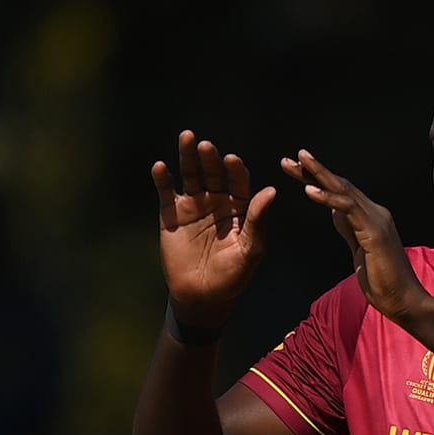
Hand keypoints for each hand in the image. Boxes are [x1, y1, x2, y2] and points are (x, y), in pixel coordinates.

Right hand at [152, 131, 275, 326]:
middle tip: (206, 145)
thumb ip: (257, 220)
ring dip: (187, 156)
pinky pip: (166, 192)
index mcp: (239, 207)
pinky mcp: (171, 214)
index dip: (235, 170)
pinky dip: (163, 179)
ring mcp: (193, 205)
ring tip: (187, 137)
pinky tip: (161, 167)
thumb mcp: (250, 250)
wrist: (202, 297)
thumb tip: (271, 191)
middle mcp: (216, 200)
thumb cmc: (233, 276)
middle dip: (210, 158)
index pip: (238, 182)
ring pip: (190, 175)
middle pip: (213, 173)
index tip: (232, 160)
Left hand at [280, 149, 433, 322]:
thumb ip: (349, 229)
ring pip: (344, 189)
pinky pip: (348, 209)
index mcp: (369, 216)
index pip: (339, 191)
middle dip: (313, 170)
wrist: (405, 301)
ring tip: (298, 161)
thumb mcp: (359, 250)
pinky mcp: (375, 231)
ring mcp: (376, 219)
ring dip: (319, 174)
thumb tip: (335, 213)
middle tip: (289, 159)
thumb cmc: (384, 282)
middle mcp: (375, 212)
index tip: (294, 170)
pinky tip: (310, 191)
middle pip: (339, 184)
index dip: (317, 179)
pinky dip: (328, 198)